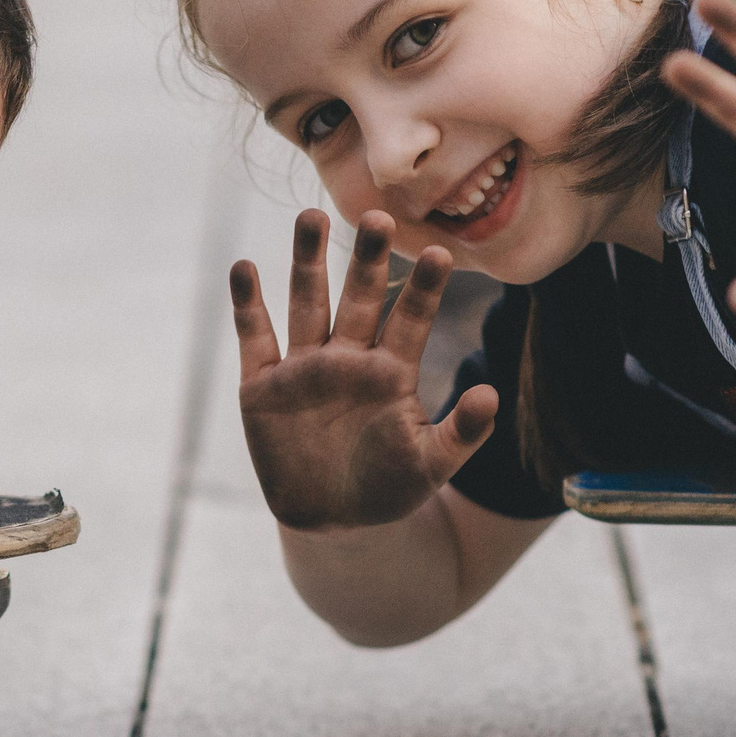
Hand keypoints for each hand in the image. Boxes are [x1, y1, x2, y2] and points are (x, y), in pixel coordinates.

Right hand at [230, 209, 500, 529]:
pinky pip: (255, 338)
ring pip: (307, 303)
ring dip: (307, 262)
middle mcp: (348, 358)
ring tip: (310, 218)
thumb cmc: (388, 489)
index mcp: (391, 372)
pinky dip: (247, 305)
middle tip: (375, 214)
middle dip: (365, 258)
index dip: (422, 288)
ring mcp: (304, 368)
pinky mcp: (262, 387)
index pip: (410, 320)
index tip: (438, 252)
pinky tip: (244, 268)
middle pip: (357, 297)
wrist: (331, 522)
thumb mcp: (431, 468)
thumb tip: (492, 393)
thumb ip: (461, 433)